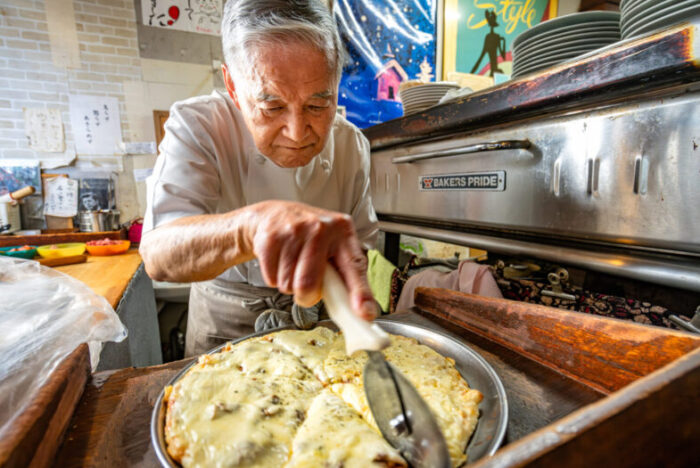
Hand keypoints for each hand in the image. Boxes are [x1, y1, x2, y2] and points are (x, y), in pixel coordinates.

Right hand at [247, 201, 376, 320]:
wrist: (276, 214)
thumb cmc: (311, 237)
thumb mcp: (334, 247)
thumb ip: (347, 278)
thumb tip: (363, 312)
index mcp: (343, 232)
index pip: (354, 266)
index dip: (360, 292)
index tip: (365, 313)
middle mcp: (321, 228)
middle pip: (308, 285)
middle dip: (306, 296)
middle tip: (307, 284)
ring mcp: (294, 231)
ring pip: (288, 285)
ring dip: (289, 285)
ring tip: (293, 265)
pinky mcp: (271, 237)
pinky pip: (271, 278)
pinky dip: (274, 277)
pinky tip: (280, 261)